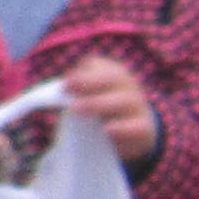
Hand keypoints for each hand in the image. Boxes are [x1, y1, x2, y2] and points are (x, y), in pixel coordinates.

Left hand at [54, 51, 161, 170]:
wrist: (130, 132)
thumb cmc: (99, 111)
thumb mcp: (86, 98)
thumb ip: (73, 94)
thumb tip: (52, 97)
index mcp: (111, 73)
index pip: (99, 66)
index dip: (82, 74)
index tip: (65, 84)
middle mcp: (127, 85)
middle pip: (114, 78)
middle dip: (90, 84)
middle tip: (70, 97)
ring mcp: (138, 105)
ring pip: (126, 100)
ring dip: (101, 104)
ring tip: (80, 112)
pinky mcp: (145, 128)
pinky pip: (138, 126)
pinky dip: (123, 128)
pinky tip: (107, 130)